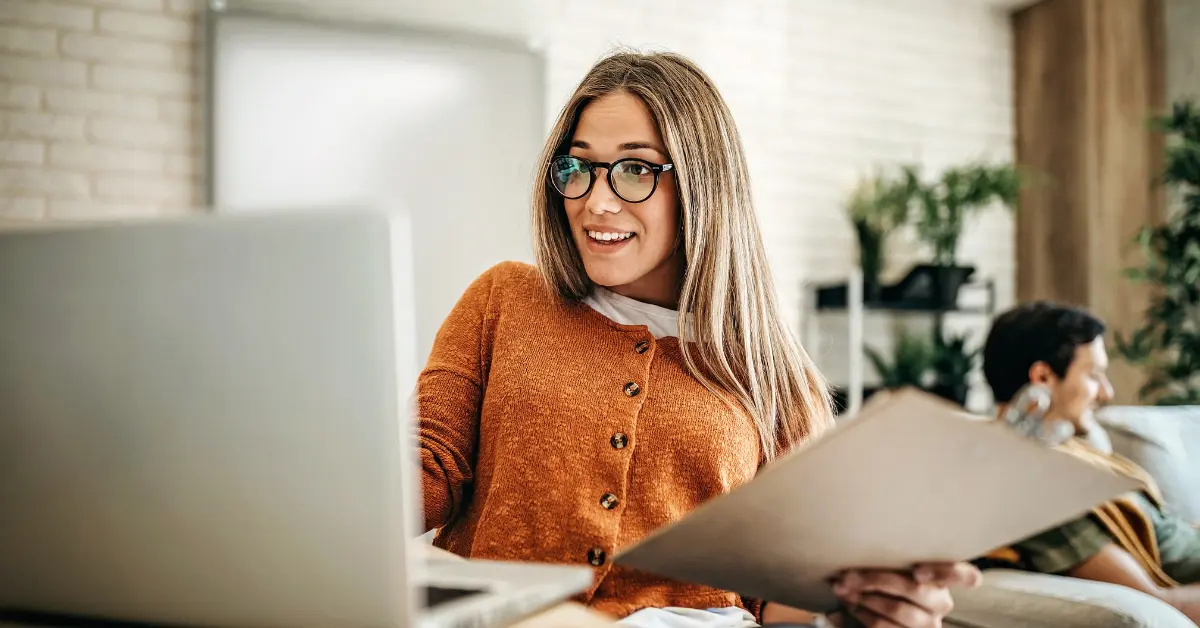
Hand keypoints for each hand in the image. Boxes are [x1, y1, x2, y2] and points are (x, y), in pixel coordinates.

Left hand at [827, 562, 980, 627]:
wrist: (884, 615)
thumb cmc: (886, 582)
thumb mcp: (892, 568)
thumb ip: (887, 560)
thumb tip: (857, 552)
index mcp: (942, 579)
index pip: (966, 576)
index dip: (945, 572)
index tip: (917, 572)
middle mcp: (941, 603)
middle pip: (915, 589)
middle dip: (875, 579)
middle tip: (848, 576)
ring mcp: (928, 624)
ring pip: (897, 609)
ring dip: (864, 598)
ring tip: (843, 590)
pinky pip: (883, 626)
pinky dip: (862, 614)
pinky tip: (851, 606)